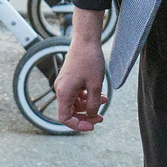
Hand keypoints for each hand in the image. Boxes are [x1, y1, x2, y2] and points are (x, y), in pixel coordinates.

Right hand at [53, 16, 108, 130]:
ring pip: (75, 103)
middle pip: (70, 112)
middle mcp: (61, 89)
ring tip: (105, 101)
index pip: (65, 118)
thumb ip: (93, 104)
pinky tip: (100, 95)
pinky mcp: (70, 79)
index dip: (78, 125)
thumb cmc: (90, 60)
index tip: (92, 126)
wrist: (86, 40)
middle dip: (86, 116)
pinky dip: (88, 97)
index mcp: (64, 92)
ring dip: (89, 105)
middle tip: (101, 117)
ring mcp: (65, 84)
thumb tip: (91, 115)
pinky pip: (77, 94)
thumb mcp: (95, 85)